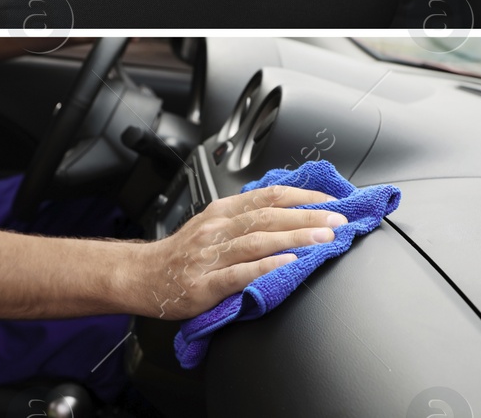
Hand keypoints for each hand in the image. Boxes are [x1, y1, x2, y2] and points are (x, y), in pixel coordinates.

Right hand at [121, 186, 346, 319]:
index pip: (268, 196)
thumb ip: (243, 218)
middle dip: (308, 215)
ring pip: (259, 241)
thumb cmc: (180, 253)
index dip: (302, 195)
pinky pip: (240, 273)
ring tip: (323, 238)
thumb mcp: (210, 224)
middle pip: (269, 216)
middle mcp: (217, 228)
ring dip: (295, 237)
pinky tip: (288, 264)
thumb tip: (285, 211)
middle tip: (338, 218)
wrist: (142, 276)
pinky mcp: (205, 284)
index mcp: (222, 211)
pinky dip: (266, 267)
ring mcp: (211, 256)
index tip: (330, 199)